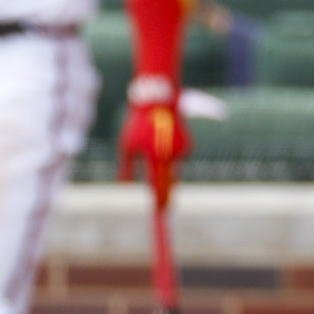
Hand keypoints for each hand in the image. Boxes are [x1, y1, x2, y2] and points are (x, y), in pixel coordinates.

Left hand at [118, 74, 190, 200]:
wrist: (159, 102)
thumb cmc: (139, 124)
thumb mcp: (127, 146)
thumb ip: (126, 169)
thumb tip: (124, 188)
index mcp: (156, 158)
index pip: (159, 186)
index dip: (160, 201)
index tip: (161, 212)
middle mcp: (172, 156)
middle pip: (169, 182)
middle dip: (164, 190)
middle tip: (162, 200)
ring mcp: (183, 151)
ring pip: (173, 169)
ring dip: (165, 167)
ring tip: (153, 148)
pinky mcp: (189, 146)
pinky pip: (178, 159)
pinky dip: (172, 157)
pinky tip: (164, 142)